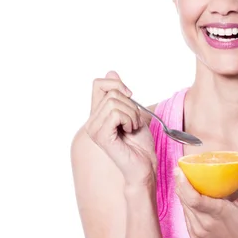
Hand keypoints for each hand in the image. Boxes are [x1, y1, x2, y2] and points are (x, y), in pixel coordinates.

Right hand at [85, 71, 156, 187]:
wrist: (144, 165)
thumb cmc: (140, 143)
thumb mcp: (133, 111)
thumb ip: (120, 94)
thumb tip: (110, 72)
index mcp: (98, 114)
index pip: (98, 84)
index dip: (116, 83)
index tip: (130, 95)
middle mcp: (92, 121)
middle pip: (112, 92)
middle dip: (131, 105)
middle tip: (134, 122)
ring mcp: (94, 129)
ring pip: (114, 102)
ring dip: (132, 114)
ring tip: (132, 128)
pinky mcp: (101, 136)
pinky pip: (116, 114)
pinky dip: (130, 120)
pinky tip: (130, 132)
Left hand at [174, 163, 237, 237]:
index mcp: (218, 214)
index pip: (193, 198)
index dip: (183, 183)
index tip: (179, 170)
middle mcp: (204, 224)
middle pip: (184, 200)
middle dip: (179, 183)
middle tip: (179, 169)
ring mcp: (198, 232)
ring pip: (183, 208)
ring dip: (181, 193)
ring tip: (182, 179)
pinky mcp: (195, 237)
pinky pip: (186, 216)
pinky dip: (186, 204)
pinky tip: (189, 196)